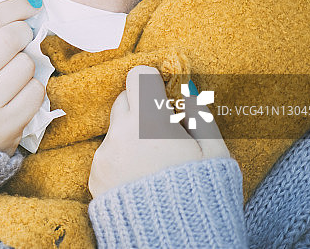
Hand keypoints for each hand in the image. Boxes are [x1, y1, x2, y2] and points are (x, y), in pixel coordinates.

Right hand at [0, 0, 45, 154]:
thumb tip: (19, 6)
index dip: (13, 6)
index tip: (30, 1)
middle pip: (9, 39)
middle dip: (23, 32)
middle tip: (22, 37)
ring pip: (26, 65)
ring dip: (26, 65)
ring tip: (11, 76)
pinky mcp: (6, 128)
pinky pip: (36, 92)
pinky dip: (33, 89)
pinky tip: (17, 95)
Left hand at [88, 65, 230, 198]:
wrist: (174, 241)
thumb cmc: (202, 195)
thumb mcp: (214, 153)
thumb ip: (199, 115)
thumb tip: (187, 91)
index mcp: (149, 121)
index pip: (138, 77)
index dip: (151, 82)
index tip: (160, 94)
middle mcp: (120, 134)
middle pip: (123, 101)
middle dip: (141, 109)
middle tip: (163, 131)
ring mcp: (104, 156)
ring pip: (115, 131)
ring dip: (131, 137)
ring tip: (155, 164)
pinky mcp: (94, 177)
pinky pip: (107, 156)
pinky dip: (121, 160)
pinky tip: (141, 178)